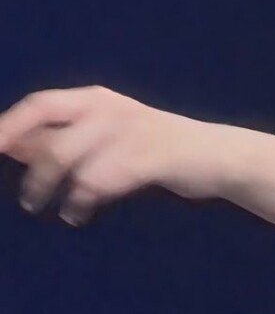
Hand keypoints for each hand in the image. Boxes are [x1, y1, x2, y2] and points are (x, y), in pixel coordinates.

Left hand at [0, 84, 221, 224]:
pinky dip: (83, 201)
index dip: (10, 125)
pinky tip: (79, 214)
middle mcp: (108, 109)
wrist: (215, 154)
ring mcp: (130, 131)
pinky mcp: (151, 156)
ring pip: (74, 160)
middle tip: (27, 201)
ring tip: (58, 211)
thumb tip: (12, 146)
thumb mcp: (103, 136)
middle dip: (34, 169)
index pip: (40, 104)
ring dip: (56, 190)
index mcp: (93, 99)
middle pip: (53, 134)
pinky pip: (102, 180)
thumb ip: (60, 139)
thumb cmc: (151, 147)